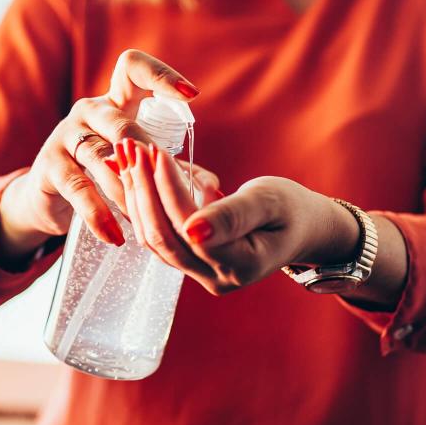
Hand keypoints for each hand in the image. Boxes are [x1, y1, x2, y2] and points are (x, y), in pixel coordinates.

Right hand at [0, 50, 202, 264]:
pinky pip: (79, 189)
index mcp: (116, 102)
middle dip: (146, 157)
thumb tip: (213, 187)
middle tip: (164, 185)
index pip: (133, 68)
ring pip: (101, 159)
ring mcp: (66, 136)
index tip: (192, 95)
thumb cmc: (104, 174)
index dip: (161, 75)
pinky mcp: (49, 166)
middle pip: (121, 125)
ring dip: (127, 192)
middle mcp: (89, 111)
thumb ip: (171, 168)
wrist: (48, 197)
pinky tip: (114, 236)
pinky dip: (99, 215)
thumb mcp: (136, 164)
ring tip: (145, 222)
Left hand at [116, 139, 360, 294]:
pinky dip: (142, 203)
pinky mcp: (188, 263)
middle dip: (143, 189)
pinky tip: (133, 173)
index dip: (168, 188)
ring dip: (136, 195)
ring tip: (126, 155)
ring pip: (153, 238)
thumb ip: (233, 215)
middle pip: (163, 236)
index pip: (189, 227)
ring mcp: (199, 274)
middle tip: (130, 146)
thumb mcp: (269, 202)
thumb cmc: (290, 209)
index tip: (155, 150)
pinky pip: (156, 236)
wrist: (300, 229)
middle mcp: (214, 278)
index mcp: (239, 265)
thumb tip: (193, 230)